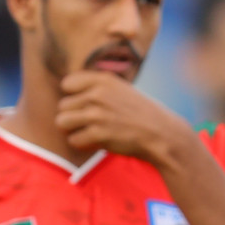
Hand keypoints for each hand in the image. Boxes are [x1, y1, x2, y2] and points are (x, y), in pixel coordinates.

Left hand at [56, 71, 190, 164]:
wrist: (163, 134)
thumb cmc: (141, 114)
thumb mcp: (121, 90)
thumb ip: (96, 88)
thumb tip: (66, 91)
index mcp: (103, 80)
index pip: (67, 84)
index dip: (75, 96)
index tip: (88, 105)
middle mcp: (98, 94)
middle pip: (63, 105)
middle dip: (74, 116)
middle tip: (92, 124)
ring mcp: (97, 114)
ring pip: (62, 122)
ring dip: (73, 130)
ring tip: (89, 132)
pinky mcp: (99, 134)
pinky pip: (74, 140)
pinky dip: (83, 144)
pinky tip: (98, 142)